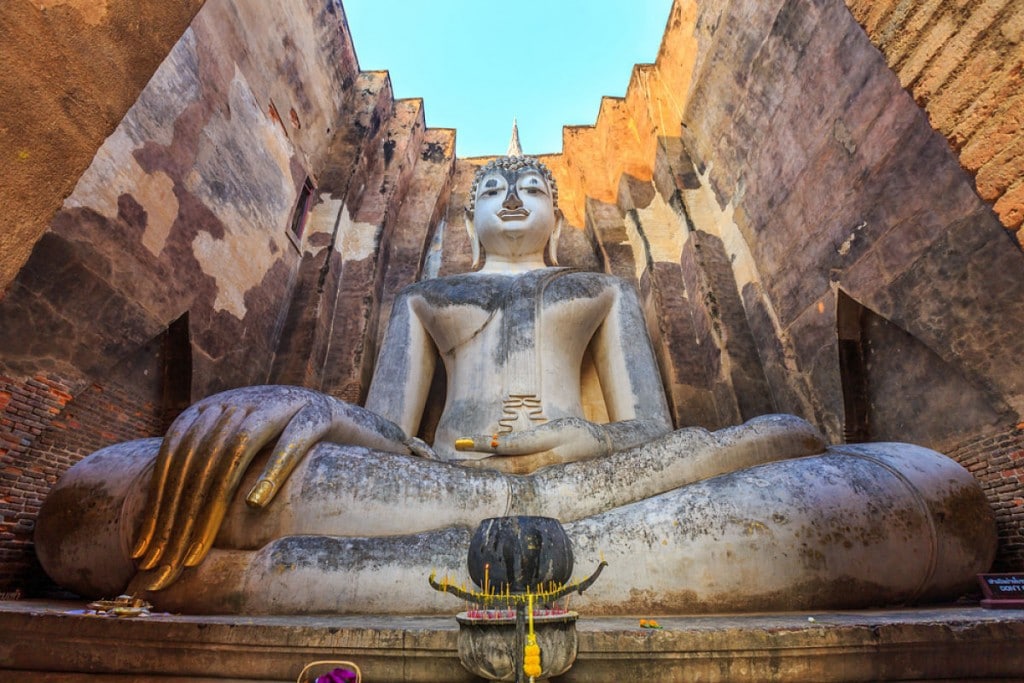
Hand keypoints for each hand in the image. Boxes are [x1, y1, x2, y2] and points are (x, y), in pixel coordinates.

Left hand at [129, 385, 411, 591]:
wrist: (350, 423)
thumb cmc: (288, 450)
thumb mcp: (241, 460)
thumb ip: (202, 479)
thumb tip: (156, 529)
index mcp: (214, 408)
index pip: (174, 459)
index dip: (156, 506)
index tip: (144, 554)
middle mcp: (242, 400)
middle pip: (200, 459)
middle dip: (180, 517)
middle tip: (170, 563)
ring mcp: (281, 402)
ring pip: (237, 450)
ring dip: (214, 501)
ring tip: (200, 545)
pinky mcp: (319, 412)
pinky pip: (292, 441)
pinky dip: (271, 471)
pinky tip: (256, 503)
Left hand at [455, 417, 612, 468]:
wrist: (603, 451)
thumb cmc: (578, 434)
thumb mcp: (556, 431)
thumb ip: (526, 440)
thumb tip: (497, 444)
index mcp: (543, 450)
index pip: (507, 448)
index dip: (484, 445)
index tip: (461, 444)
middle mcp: (539, 466)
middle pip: (501, 467)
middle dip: (475, 466)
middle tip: (450, 464)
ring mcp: (539, 476)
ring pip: (506, 475)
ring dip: (482, 473)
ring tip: (458, 469)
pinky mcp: (539, 480)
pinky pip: (515, 480)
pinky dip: (496, 479)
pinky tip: (481, 477)